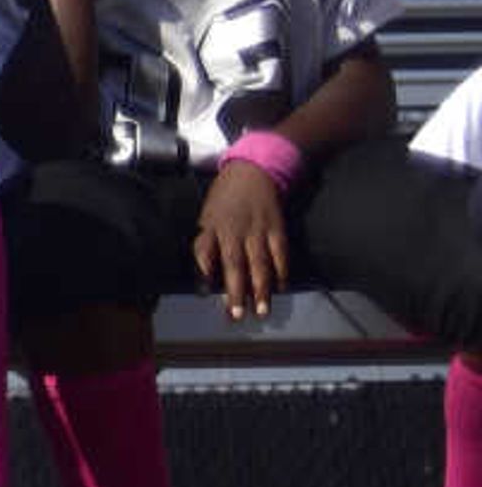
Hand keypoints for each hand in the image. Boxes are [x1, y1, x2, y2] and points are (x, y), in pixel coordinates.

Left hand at [193, 158, 292, 320]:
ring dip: (261, 289)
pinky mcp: (277, 229)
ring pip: (259, 264)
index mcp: (212, 226)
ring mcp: (258, 230)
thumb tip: (204, 274)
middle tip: (236, 314)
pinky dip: (281, 272)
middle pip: (234, 265)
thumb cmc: (224, 197)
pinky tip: (280, 288)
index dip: (205, 272)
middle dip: (235, 292)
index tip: (206, 293)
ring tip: (261, 310)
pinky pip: (280, 255)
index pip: (205, 252)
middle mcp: (234, 230)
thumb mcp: (205, 215)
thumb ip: (204, 243)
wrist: (254, 171)